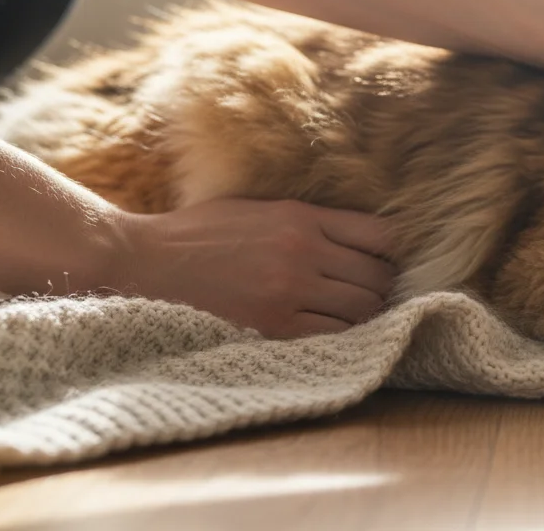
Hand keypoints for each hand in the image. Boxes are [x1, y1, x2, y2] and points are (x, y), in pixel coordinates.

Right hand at [110, 198, 397, 338]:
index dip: (394, 251)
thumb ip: (312, 219)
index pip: (382, 235)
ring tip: (357, 313)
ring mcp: (289, 291)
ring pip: (363, 310)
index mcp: (302, 217)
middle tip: (376, 293)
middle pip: (379, 277)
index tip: (390, 260)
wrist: (149, 261)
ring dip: (368, 314)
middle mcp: (302, 252)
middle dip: (384, 287)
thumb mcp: (262, 207)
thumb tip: (362, 236)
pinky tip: (335, 331)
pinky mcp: (273, 326)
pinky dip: (342, 335)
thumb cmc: (204, 232)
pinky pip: (333, 334)